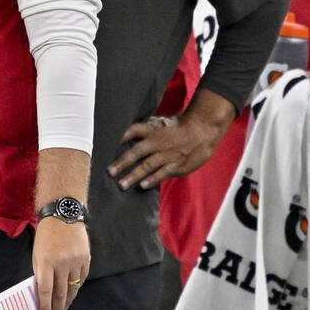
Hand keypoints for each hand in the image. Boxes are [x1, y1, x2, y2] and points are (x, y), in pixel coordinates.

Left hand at [32, 219, 89, 309]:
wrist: (63, 216)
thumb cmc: (46, 236)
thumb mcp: (37, 254)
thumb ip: (40, 274)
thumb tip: (43, 295)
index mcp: (46, 261)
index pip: (45, 291)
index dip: (45, 308)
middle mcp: (62, 263)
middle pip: (60, 293)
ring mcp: (76, 261)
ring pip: (72, 288)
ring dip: (67, 302)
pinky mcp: (85, 258)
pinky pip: (81, 279)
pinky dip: (76, 288)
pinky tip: (71, 294)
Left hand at [108, 111, 225, 190]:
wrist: (203, 131)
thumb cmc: (178, 128)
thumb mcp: (160, 123)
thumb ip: (144, 131)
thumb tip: (123, 136)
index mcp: (152, 129)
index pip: (132, 130)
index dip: (120, 137)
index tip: (106, 144)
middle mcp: (158, 141)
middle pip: (137, 151)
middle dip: (122, 162)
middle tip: (110, 171)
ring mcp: (167, 154)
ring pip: (148, 165)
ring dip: (134, 175)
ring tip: (122, 184)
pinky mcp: (177, 164)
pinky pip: (163, 173)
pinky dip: (153, 179)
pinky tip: (143, 186)